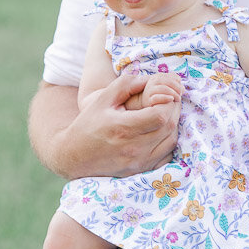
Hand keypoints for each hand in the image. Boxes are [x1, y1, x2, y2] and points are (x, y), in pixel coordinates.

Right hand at [37, 72, 181, 178]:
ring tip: (165, 112)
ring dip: (173, 124)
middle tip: (169, 99)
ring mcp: (138, 162)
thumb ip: (125, 85)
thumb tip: (149, 78)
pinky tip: (161, 131)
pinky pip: (167, 155)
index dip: (168, 102)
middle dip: (173, 109)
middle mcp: (133, 148)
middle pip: (169, 126)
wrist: (74, 157)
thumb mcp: (102, 99)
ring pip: (171, 140)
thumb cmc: (88, 124)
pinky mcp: (141, 170)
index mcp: (123, 128)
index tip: (164, 94)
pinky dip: (168, 141)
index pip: (159, 115)